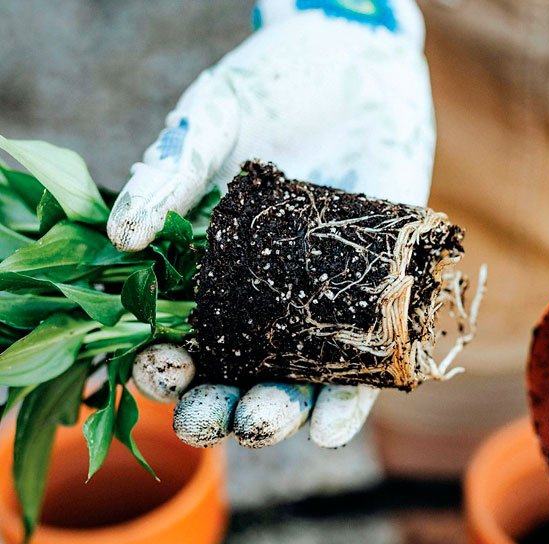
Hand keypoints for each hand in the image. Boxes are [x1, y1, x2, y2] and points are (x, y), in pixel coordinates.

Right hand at [109, 0, 434, 447]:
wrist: (359, 63)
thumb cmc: (275, 87)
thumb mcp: (214, 120)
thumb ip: (170, 171)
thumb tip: (121, 235)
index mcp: (207, 268)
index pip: (175, 336)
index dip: (162, 364)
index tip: (163, 365)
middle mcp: (261, 298)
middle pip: (233, 377)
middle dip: (218, 409)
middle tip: (214, 414)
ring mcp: (318, 301)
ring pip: (295, 384)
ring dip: (279, 417)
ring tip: (268, 418)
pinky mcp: (375, 295)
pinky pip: (363, 365)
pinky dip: (349, 401)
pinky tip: (333, 423)